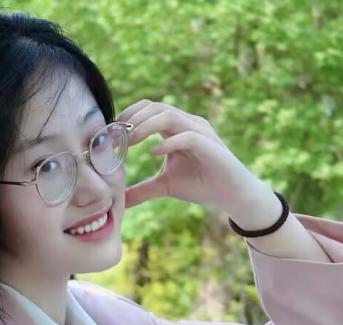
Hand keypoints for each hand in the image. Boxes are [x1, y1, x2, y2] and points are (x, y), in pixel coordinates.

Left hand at [118, 99, 262, 211]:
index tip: (110, 134)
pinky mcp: (210, 145)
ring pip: (169, 115)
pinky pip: (187, 136)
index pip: (148, 109)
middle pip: (155, 107)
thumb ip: (142, 189)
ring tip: (130, 141)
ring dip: (146, 126)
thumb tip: (118, 200)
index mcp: (175, 128)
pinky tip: (153, 153)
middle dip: (133, 119)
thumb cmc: (201, 185)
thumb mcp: (164, 186)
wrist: (231, 196)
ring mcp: (200, 132)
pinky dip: (169, 142)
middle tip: (116, 137)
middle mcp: (188, 124)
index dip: (127, 116)